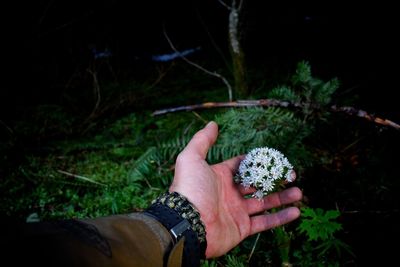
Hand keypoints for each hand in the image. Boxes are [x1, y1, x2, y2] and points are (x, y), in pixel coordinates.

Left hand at [169, 121, 302, 257]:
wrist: (187, 222)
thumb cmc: (190, 188)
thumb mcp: (192, 158)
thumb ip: (202, 140)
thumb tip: (213, 124)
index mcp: (219, 176)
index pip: (241, 166)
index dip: (256, 161)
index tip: (273, 157)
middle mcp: (229, 193)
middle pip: (256, 184)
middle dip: (273, 179)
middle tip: (291, 175)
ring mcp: (236, 211)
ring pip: (264, 203)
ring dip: (282, 198)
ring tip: (299, 192)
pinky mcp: (241, 229)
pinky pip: (265, 223)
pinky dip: (280, 218)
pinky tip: (296, 212)